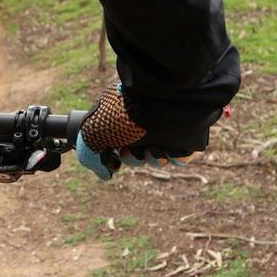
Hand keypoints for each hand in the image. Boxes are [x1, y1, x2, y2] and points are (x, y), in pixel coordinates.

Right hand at [75, 82, 213, 180]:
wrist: (159, 102)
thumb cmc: (123, 115)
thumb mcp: (91, 134)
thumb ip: (89, 156)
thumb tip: (105, 174)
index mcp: (124, 122)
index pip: (119, 146)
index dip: (115, 156)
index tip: (113, 157)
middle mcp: (144, 125)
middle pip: (137, 155)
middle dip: (132, 159)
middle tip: (128, 151)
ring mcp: (166, 131)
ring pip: (158, 158)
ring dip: (151, 159)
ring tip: (150, 148)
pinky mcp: (186, 137)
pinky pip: (181, 157)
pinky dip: (172, 158)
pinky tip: (165, 149)